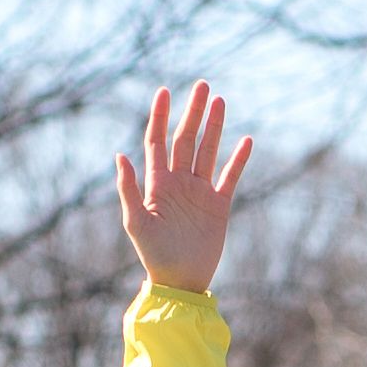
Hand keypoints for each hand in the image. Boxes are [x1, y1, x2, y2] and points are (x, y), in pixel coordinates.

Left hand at [114, 82, 250, 293]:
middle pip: (186, 139)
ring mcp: (200, 192)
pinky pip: (230, 177)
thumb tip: (121, 155)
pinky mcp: (218, 206)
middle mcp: (179, 182)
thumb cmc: (154, 255)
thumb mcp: (136, 222)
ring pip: (208, 152)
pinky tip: (246, 140)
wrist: (181, 281)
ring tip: (220, 102)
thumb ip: (130, 189)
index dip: (160, 115)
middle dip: (193, 112)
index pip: (157, 140)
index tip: (164, 91)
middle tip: (202, 86)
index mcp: (158, 183)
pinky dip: (238, 159)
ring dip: (214, 127)